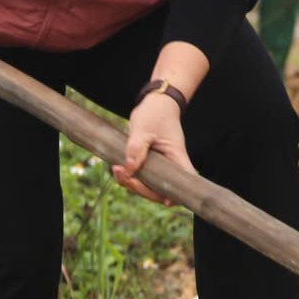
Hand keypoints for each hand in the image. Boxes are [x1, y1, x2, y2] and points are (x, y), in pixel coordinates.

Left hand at [114, 91, 194, 205]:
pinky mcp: (151, 164)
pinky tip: (118, 168)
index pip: (182, 183)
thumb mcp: (143, 129)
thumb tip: (128, 169)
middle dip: (141, 189)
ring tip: (117, 170)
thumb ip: (136, 149)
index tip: (158, 195)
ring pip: (150, 185)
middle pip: (162, 190)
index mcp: (177, 158)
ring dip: (133, 183)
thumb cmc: (155, 113)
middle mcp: (172, 165)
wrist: (156, 103)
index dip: (173, 195)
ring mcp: (161, 166)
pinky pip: (142, 176)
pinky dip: (130, 176)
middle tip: (123, 176)